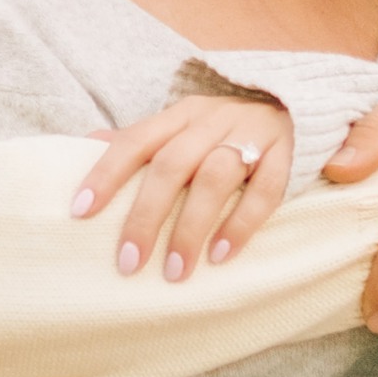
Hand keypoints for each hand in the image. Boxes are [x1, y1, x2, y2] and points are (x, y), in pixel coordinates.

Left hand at [72, 96, 293, 280]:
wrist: (297, 106)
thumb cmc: (225, 129)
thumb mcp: (182, 126)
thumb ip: (140, 139)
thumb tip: (84, 142)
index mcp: (179, 115)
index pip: (135, 141)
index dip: (106, 174)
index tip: (80, 212)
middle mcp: (212, 121)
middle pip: (172, 166)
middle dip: (146, 216)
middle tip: (129, 262)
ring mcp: (251, 134)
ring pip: (215, 178)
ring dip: (191, 227)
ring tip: (175, 271)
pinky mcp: (287, 153)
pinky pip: (265, 189)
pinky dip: (241, 223)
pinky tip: (221, 255)